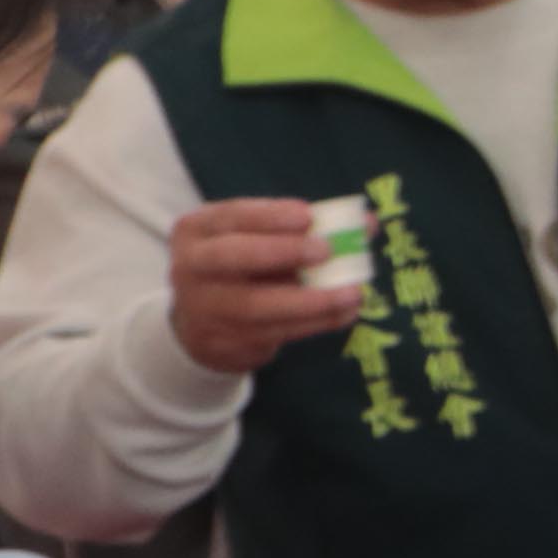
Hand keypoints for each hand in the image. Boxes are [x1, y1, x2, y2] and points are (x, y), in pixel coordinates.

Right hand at [167, 195, 372, 377]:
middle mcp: (191, 267)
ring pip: (257, 305)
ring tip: (353, 292)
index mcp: (197, 230)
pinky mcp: (225, 342)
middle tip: (325, 250)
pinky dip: (316, 322)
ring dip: (311, 300)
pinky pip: (276, 332)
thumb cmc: (242, 267)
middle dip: (280, 251)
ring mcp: (204, 308)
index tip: (307, 215)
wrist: (202, 325)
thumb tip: (366, 222)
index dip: (269, 216)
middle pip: (230, 256)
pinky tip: (346, 312)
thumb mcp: (257, 239)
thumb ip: (306, 228)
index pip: (230, 216)